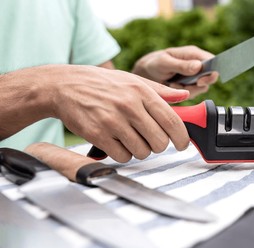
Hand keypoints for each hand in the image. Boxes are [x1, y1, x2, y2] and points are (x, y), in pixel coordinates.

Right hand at [44, 65, 189, 161]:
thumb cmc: (102, 84)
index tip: (183, 145)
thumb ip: (160, 91)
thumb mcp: (132, 79)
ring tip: (130, 138)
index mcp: (141, 91)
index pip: (172, 121)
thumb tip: (184, 96)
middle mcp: (129, 105)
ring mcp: (112, 121)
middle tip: (150, 140)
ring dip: (140, 150)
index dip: (182, 138)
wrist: (64, 86)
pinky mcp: (98, 135)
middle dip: (158, 145)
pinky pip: (122, 157)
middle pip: (160, 142)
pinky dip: (123, 154)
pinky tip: (117, 142)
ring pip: (142, 152)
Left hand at [132, 45, 218, 98]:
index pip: (212, 60)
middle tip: (185, 86)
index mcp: (193, 53)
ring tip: (173, 84)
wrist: (146, 74)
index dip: (211, 72)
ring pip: (202, 87)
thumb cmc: (154, 63)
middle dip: (199, 84)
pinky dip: (184, 93)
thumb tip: (199, 66)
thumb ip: (181, 65)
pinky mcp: (191, 85)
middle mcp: (197, 64)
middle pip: (211, 76)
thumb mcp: (165, 63)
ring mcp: (195, 76)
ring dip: (189, 90)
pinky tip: (173, 87)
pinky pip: (194, 93)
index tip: (199, 81)